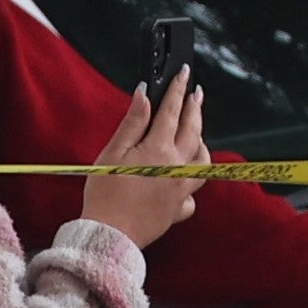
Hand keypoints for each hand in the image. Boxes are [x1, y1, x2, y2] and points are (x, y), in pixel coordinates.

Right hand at [81, 71, 209, 247]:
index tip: (184, 73)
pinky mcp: (179, 209)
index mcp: (159, 150)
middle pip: (193, 131)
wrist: (110, 235)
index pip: (172, 111)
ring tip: (196, 133)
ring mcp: (182, 189)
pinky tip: (183, 180)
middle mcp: (178, 167)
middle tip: (196, 93)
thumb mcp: (113, 152)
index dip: (177, 89)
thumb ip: (132, 123)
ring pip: (202, 161)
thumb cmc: (104, 194)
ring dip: (201, 142)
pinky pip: (193, 192)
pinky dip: (191, 182)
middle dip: (195, 108)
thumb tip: (144, 95)